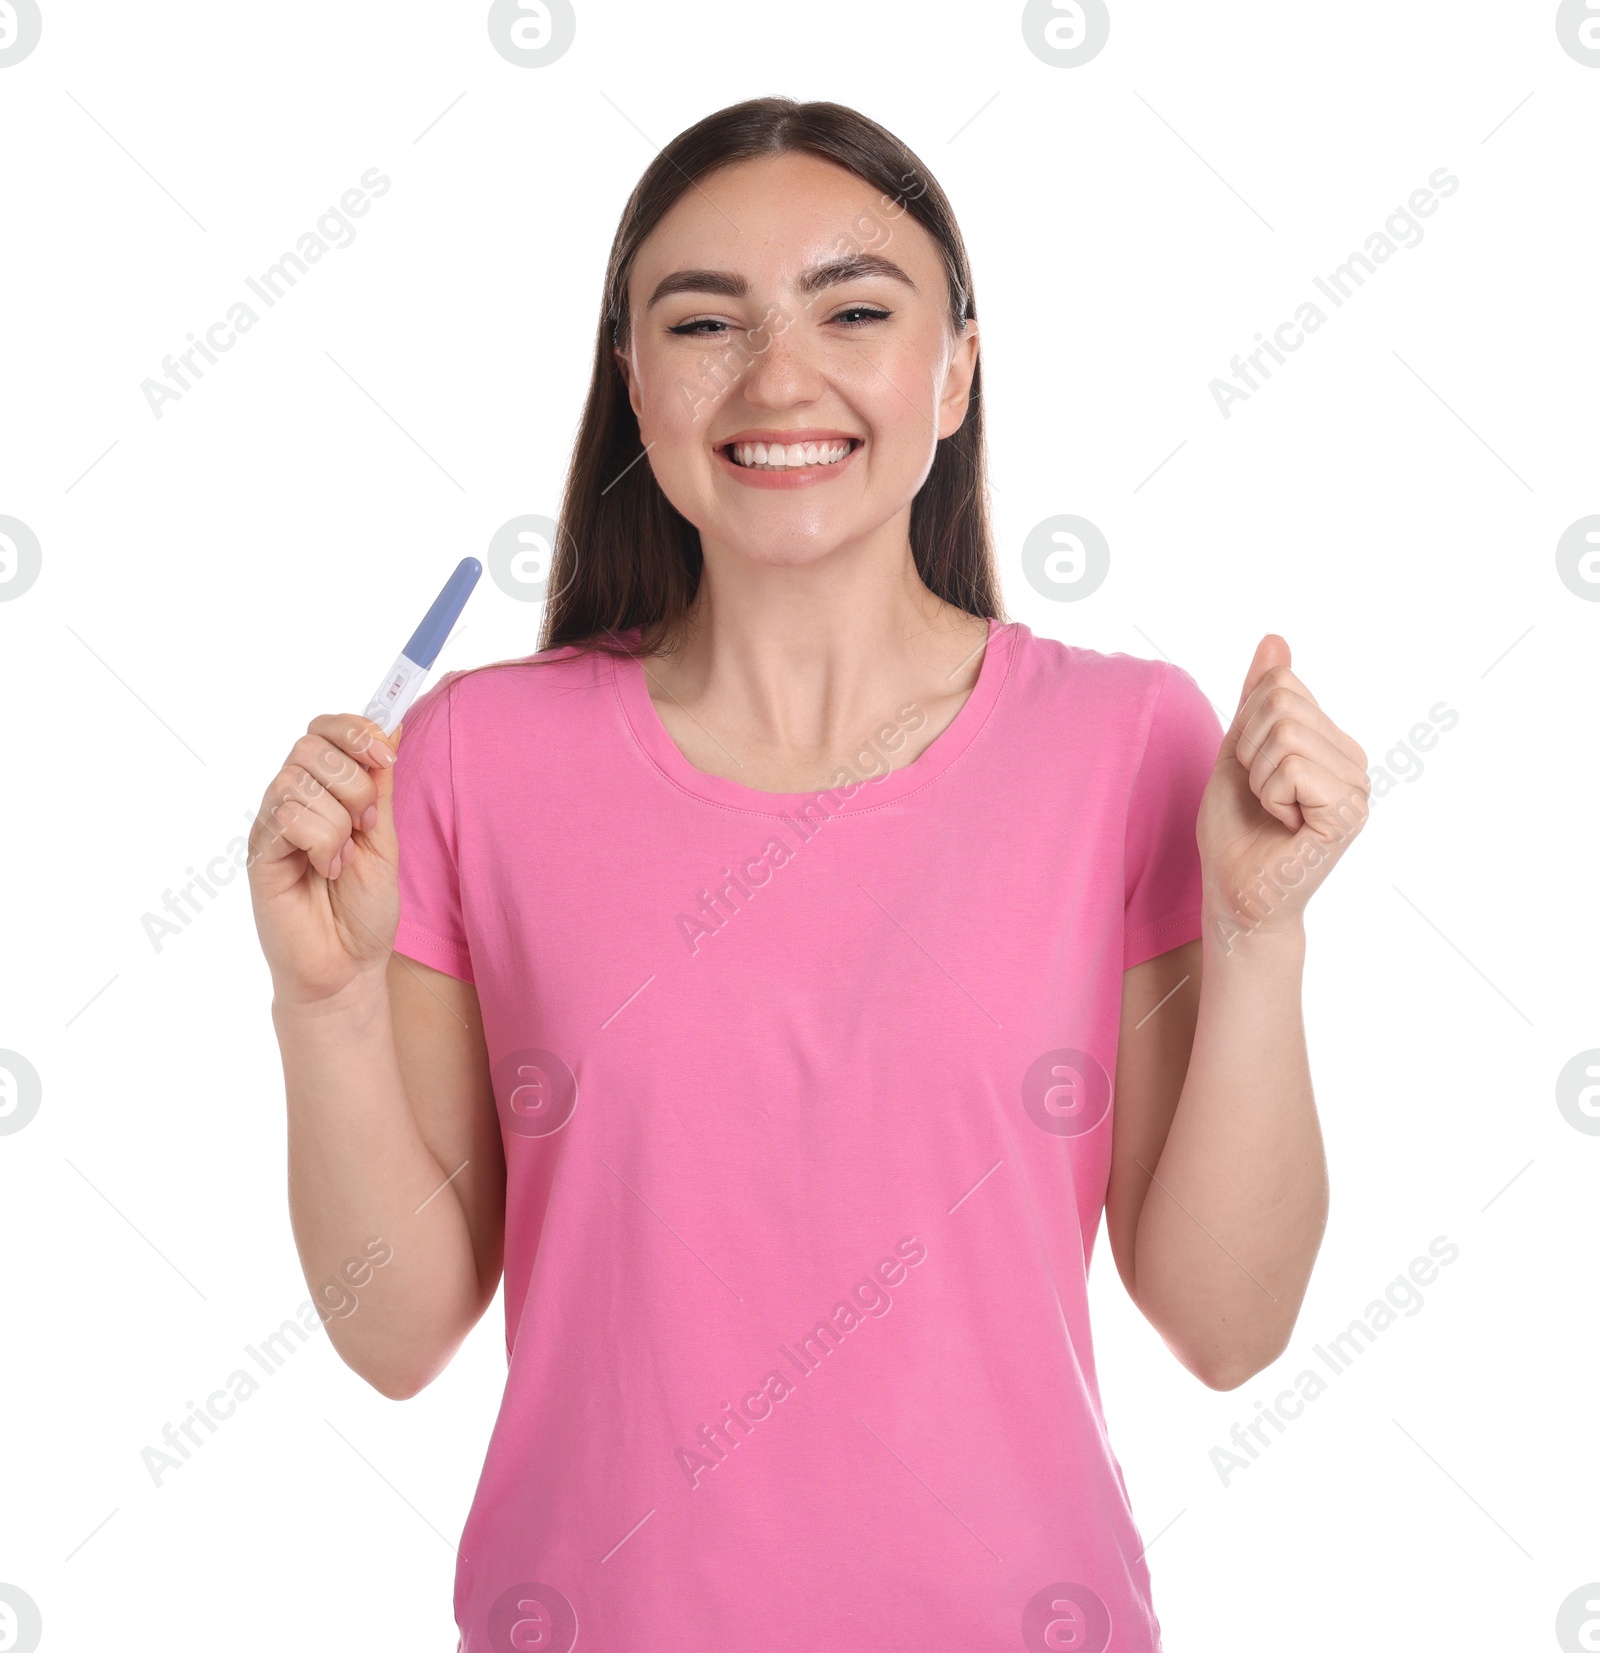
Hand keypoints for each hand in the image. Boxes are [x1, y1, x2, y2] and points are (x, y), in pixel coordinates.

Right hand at [246, 712, 404, 1006]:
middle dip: (353, 781)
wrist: (348, 967)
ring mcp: (272, 825)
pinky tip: (326, 869)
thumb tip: (393, 725)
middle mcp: (292, 801)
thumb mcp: (384, 838)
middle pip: (310, 745)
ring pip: (299, 781)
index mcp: (324, 791)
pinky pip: (287, 817)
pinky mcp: (259, 853)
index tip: (387, 757)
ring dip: (338, 819)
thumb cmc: (363, 909)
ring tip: (344, 858)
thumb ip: (380, 785)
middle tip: (366, 825)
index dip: (356, 731)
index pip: (324, 730)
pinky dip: (322, 842)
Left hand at [1196, 635, 1369, 943]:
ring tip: (1273, 811)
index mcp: (1332, 742)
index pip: (1280, 685)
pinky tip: (1285, 825)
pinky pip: (1294, 768)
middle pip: (1281, 704)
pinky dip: (1271, 795)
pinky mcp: (1348, 813)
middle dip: (1248, 750)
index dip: (1245, 726)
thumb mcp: (1237, 750)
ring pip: (1285, 735)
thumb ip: (1256, 698)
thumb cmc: (1235, 831)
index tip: (1252, 772)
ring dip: (1258, 777)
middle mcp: (1354, 761)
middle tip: (1260, 796)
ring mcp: (1357, 787)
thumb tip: (1275, 640)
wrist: (1235, 893)